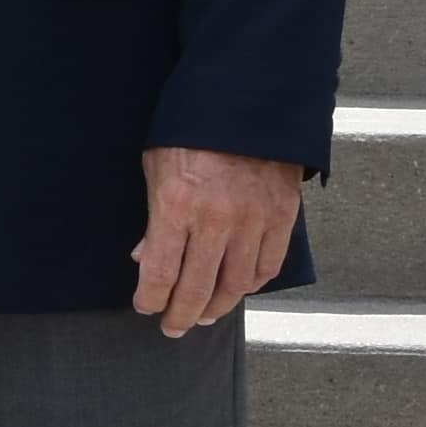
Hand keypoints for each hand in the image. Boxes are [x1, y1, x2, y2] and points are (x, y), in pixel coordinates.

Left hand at [129, 146, 300, 336]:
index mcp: (177, 205)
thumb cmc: (192, 129)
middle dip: (180, 314)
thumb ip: (153, 215)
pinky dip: (252, 284)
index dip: (150, 298)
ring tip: (205, 314)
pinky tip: (238, 289)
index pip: (159, 272)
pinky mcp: (281, 216)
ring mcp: (253, 220)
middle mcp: (216, 220)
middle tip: (172, 326)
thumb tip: (144, 256)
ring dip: (217, 306)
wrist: (247, 100)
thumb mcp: (157, 165)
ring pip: (235, 285)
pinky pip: (267, 265)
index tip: (145, 307)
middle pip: (196, 288)